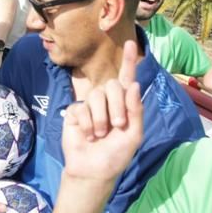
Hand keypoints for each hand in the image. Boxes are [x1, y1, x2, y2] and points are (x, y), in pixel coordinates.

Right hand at [62, 40, 144, 181]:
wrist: (93, 170)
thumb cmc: (116, 154)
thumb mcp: (134, 135)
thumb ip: (135, 110)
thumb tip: (134, 84)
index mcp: (125, 104)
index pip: (127, 78)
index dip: (129, 61)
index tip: (130, 42)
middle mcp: (108, 101)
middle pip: (113, 85)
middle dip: (117, 106)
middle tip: (117, 126)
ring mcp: (91, 105)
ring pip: (97, 96)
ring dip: (101, 119)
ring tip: (100, 135)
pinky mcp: (76, 111)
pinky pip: (82, 108)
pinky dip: (88, 124)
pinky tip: (88, 135)